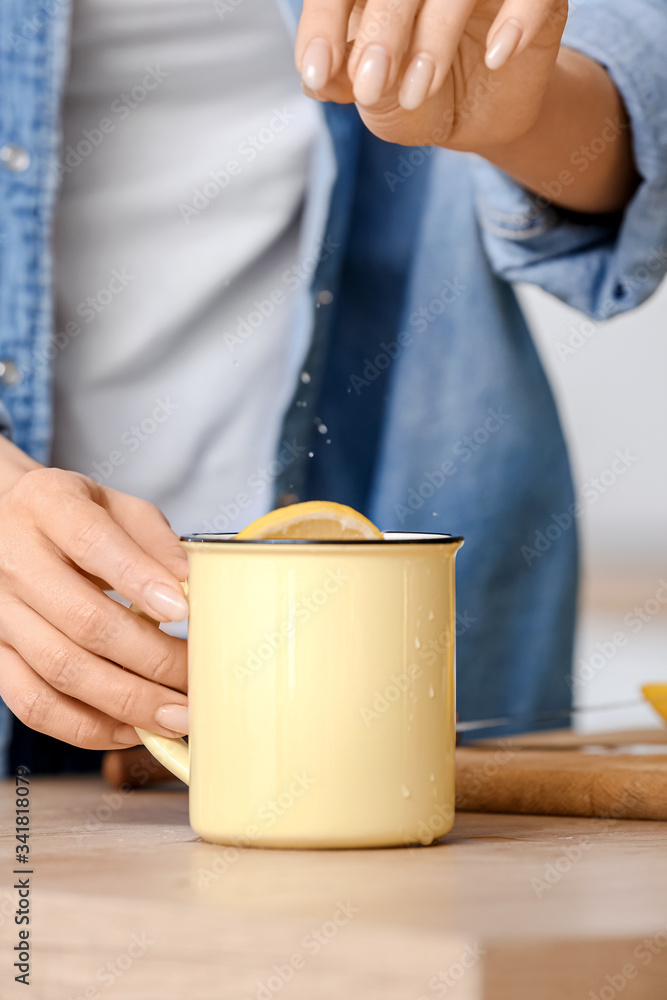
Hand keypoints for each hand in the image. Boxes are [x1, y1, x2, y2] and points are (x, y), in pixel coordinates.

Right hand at [0, 468, 189, 748]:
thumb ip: (152, 538)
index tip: (184, 611)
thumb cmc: (71, 516)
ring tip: (176, 716)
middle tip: (197, 682)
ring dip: (126, 702)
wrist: (1, 523)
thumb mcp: (113, 505)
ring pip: (60, 669)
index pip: (92, 542)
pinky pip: (33, 703)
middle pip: (83, 619)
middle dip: (150, 659)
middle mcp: (15, 560)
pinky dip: (86, 727)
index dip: (139, 578)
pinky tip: (131, 729)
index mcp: (48, 507)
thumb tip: (190, 583)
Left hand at [296, 0, 567, 150]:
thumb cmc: (420, 97)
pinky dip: (518, 17)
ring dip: (435, 36)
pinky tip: (499, 56)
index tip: (318, 71)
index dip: (324, 20)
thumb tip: (318, 78)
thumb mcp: (378, 102)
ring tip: (419, 92)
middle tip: (373, 86)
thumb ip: (346, 82)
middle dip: (381, 31)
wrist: (479, 117)